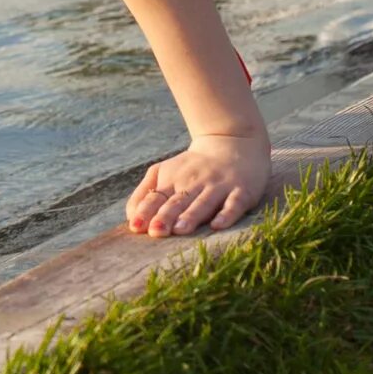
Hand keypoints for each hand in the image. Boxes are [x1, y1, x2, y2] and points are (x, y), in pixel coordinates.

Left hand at [125, 131, 269, 237]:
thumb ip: (144, 192)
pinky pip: (233, 205)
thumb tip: (130, 218)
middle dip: (166, 216)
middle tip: (156, 231)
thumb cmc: (192, 167)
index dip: (146, 211)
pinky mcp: (241, 192)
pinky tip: (217, 225)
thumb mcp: (164, 171)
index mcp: (173, 179)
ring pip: (203, 203)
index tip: (136, 226)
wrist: (233, 142)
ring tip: (180, 230)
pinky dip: (226, 215)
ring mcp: (218, 186)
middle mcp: (194, 182)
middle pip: (177, 202)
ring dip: (191, 216)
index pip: (156, 196)